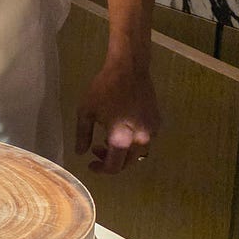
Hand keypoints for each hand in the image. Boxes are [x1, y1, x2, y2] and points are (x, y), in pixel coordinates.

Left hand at [74, 58, 160, 174]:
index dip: (100, 169)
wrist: (129, 68)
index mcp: (121, 139)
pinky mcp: (158, 123)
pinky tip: (124, 128)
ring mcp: (152, 132)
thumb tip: (81, 153)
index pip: (113, 167)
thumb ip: (83, 135)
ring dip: (123, 152)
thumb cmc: (105, 88)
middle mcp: (140, 140)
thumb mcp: (86, 111)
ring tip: (109, 138)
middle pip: (126, 163)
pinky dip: (133, 142)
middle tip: (97, 149)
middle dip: (111, 161)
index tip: (91, 164)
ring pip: (137, 154)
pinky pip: (145, 141)